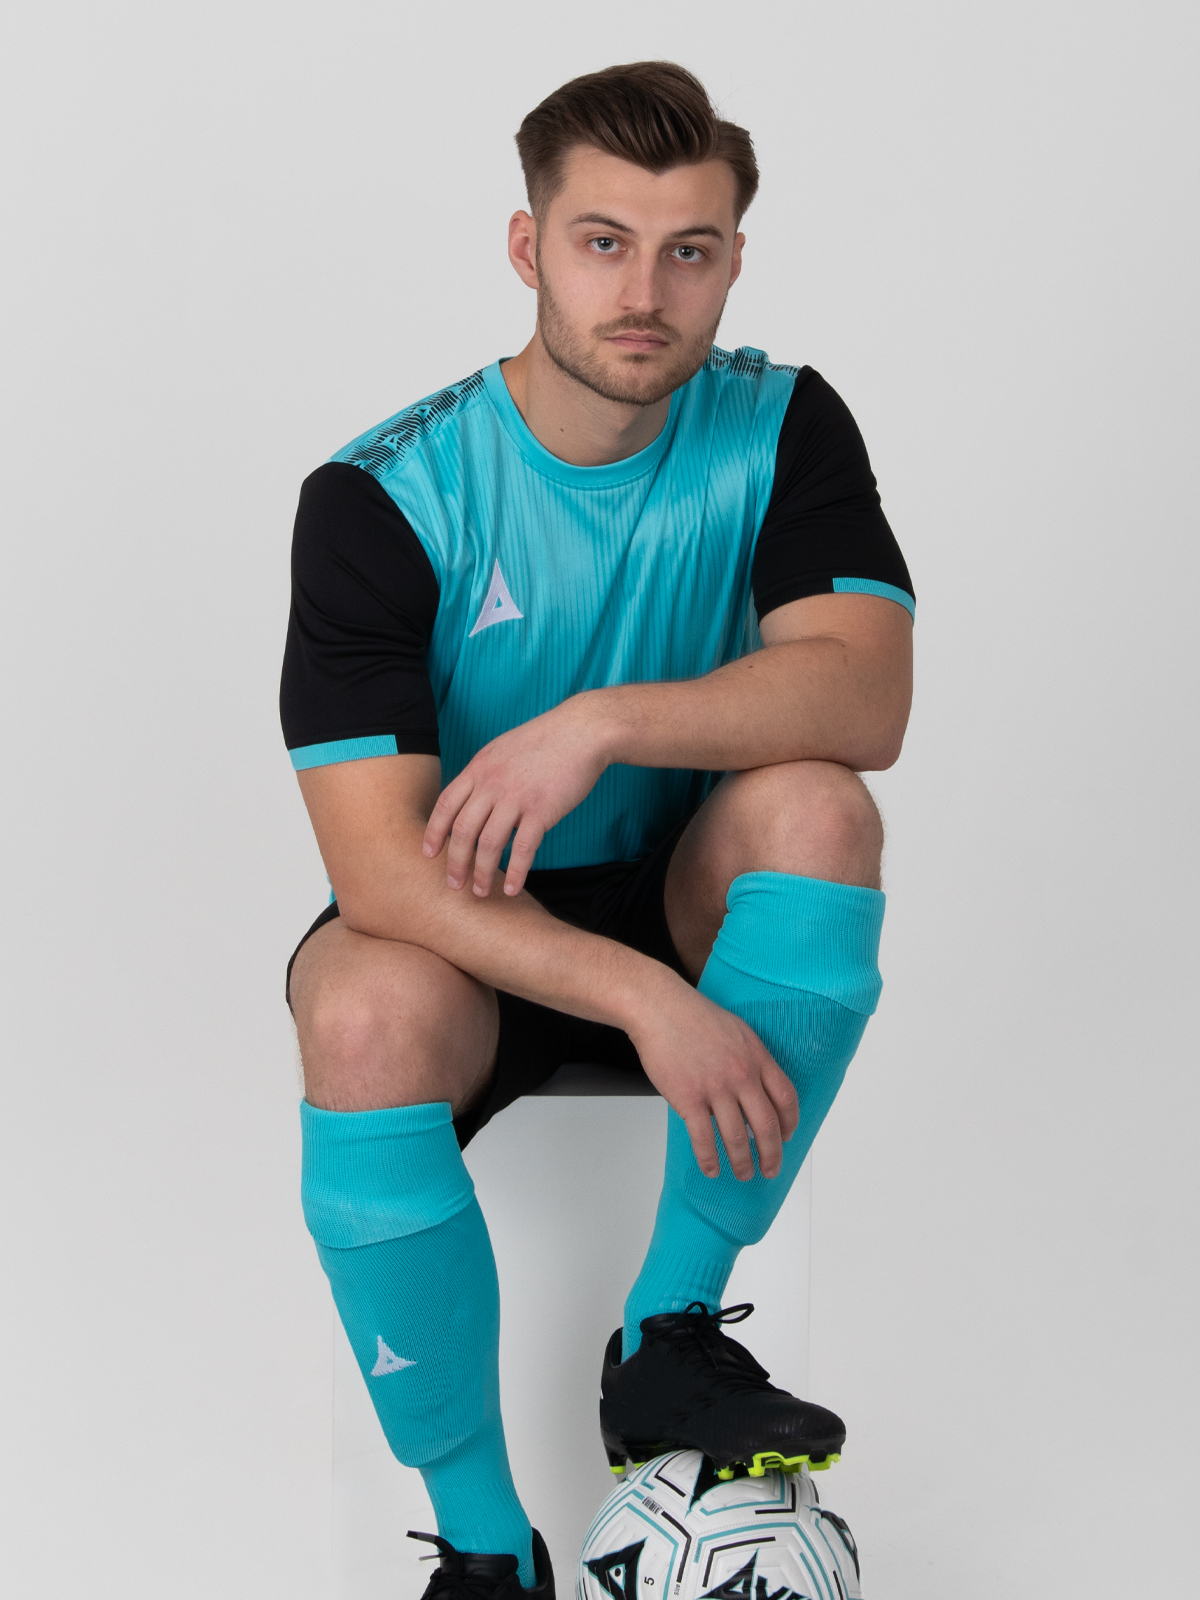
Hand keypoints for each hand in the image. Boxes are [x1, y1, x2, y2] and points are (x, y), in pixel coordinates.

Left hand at [422, 695, 611, 896]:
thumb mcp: (503, 749)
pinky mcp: (542, 810)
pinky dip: (515, 872)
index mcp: (479, 768)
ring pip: (489, 844)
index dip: (434, 832)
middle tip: (454, 884)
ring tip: (480, 892)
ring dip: (482, 873)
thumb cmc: (546, 740)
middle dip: (455, 862)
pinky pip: (523, 849)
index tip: (428, 854)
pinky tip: (512, 888)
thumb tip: (474, 798)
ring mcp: (516, 797)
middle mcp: (492, 784)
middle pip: (463, 830)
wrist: (582, 732)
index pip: (445, 804)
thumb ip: (485, 774)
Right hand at [628, 976, 799, 1179]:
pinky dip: (709, 1159)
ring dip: (742, 1162)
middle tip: (771, 1169)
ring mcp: (715, 1088)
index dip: (790, 1123)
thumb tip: (757, 1088)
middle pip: (767, 1126)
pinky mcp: (688, 1098)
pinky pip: (703, 1138)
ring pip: (737, 1138)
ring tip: (743, 1174)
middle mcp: (741, 1075)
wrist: (659, 1008)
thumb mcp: (738, 1031)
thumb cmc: (694, 1016)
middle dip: (772, 1154)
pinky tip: (711, 1169)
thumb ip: (752, 1059)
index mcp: (757, 1057)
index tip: (788, 1137)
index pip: (786, 1098)